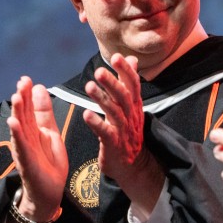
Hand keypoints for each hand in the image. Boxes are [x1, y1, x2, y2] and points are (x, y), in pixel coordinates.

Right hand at [6, 75, 67, 222]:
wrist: (48, 191)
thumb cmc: (48, 162)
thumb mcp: (50, 132)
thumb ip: (44, 112)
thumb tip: (39, 88)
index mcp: (33, 129)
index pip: (29, 108)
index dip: (27, 94)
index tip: (26, 79)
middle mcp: (26, 138)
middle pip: (23, 115)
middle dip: (22, 98)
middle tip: (22, 82)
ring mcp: (24, 149)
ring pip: (20, 128)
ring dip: (17, 113)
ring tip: (16, 97)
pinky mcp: (26, 162)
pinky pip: (21, 146)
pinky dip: (17, 134)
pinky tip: (13, 123)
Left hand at [82, 54, 163, 207]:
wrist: (134, 166)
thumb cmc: (129, 132)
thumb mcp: (132, 106)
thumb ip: (128, 82)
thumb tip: (132, 59)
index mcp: (135, 106)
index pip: (134, 85)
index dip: (126, 71)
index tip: (116, 57)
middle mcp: (131, 116)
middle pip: (124, 97)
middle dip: (113, 83)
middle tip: (99, 71)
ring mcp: (123, 131)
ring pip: (115, 113)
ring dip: (102, 99)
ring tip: (89, 87)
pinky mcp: (114, 145)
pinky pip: (106, 133)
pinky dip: (97, 124)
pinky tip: (87, 114)